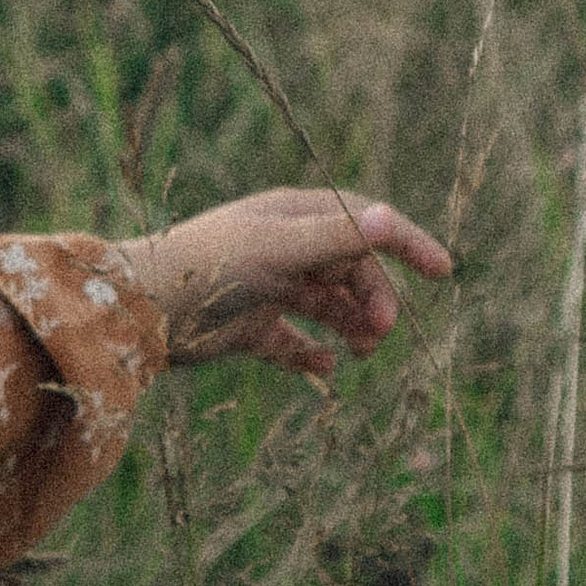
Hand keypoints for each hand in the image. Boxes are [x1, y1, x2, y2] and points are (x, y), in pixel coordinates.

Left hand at [114, 188, 451, 376]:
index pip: (364, 222)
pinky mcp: (249, 328)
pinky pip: (294, 343)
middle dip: (376, 298)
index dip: (406, 242)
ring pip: (329, 307)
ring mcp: (267, 288)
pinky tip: (327, 368)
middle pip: (352, 270)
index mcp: (293, 217)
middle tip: (380, 332)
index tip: (443, 271)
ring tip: (363, 351)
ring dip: (353, 326)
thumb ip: (336, 238)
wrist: (142, 311)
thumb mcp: (279, 249)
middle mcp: (283, 249)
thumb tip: (391, 218)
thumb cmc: (209, 266)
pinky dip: (313, 355)